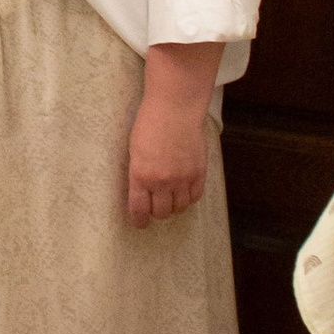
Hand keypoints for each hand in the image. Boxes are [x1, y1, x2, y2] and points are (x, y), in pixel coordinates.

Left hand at [126, 85, 209, 224]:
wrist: (175, 109)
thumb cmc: (149, 125)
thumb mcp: (134, 151)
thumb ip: (139, 174)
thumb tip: (142, 195)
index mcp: (140, 175)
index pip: (139, 210)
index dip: (139, 220)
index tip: (140, 223)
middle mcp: (162, 181)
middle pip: (161, 213)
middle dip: (156, 212)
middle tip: (155, 206)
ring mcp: (182, 178)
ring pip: (179, 208)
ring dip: (174, 206)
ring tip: (170, 197)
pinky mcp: (199, 173)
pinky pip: (195, 197)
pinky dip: (189, 198)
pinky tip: (184, 191)